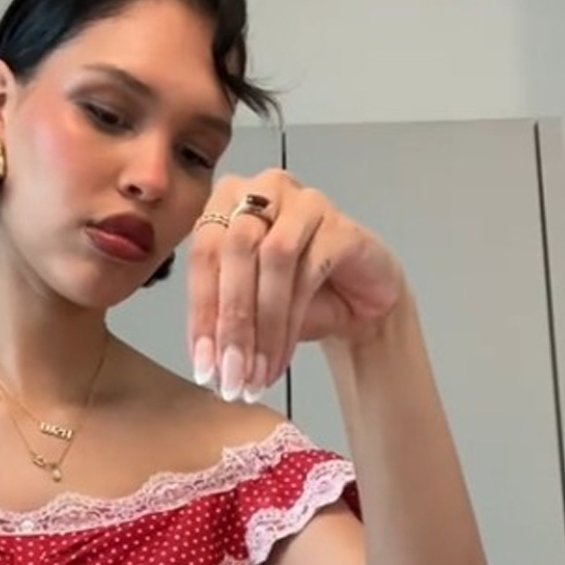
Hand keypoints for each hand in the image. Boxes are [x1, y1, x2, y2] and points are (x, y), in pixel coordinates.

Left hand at [187, 169, 407, 401]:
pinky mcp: (340, 225)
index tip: (204, 367)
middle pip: (234, 250)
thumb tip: (204, 363)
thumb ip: (222, 317)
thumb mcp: (249, 306)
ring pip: (273, 260)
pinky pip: (309, 271)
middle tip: (232, 375)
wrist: (364, 301)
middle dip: (231, 321)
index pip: (204, 254)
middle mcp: (264, 189)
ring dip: (262, 325)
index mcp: (228, 199)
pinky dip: (290, 322)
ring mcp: (305, 202)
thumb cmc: (302, 298)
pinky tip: (282, 358)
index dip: (201, 313)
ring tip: (257, 373)